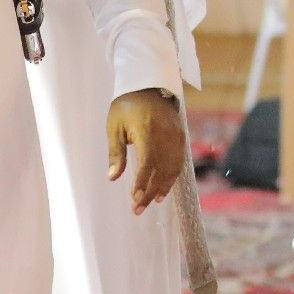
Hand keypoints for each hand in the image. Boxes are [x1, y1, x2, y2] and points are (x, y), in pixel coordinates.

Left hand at [107, 88, 187, 212]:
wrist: (149, 84)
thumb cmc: (126, 106)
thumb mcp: (115, 126)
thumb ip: (116, 153)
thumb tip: (113, 177)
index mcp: (146, 131)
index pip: (146, 163)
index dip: (142, 183)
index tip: (134, 199)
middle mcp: (164, 135)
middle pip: (160, 170)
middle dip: (149, 192)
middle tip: (138, 208)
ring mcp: (175, 136)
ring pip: (172, 169)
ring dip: (162, 188)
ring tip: (151, 202)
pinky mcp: (180, 137)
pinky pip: (178, 162)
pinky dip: (172, 177)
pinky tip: (163, 188)